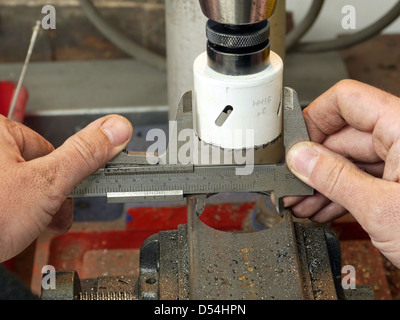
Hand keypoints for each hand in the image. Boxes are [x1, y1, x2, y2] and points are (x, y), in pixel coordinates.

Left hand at [0, 115, 132, 261]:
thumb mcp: (46, 184)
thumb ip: (84, 155)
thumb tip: (116, 129)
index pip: (49, 150)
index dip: (62, 180)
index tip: (67, 198)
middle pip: (31, 170)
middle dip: (44, 199)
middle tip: (46, 218)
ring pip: (15, 187)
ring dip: (27, 210)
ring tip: (21, 228)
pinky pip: (1, 198)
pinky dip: (6, 213)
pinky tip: (7, 228)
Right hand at [284, 80, 399, 267]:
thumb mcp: (382, 208)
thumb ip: (335, 178)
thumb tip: (301, 158)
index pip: (346, 100)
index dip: (315, 118)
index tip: (295, 145)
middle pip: (342, 137)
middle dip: (312, 164)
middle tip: (292, 185)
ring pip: (348, 162)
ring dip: (322, 184)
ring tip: (302, 204)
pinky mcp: (399, 183)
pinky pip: (361, 180)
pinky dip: (339, 195)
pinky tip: (321, 209)